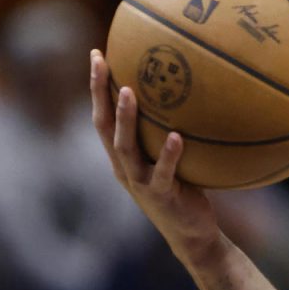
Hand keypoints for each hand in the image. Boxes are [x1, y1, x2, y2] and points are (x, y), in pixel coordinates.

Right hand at [89, 49, 219, 260]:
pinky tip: (177, 136)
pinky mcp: (161, 196)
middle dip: (98, 92)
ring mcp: (140, 182)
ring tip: (127, 91)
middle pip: (103, 125)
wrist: (192, 235)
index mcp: (122, 157)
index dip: (96, 88)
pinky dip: (169, 154)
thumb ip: (169, 135)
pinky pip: (164, 172)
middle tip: (100, 61)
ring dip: (125, 119)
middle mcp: (124, 167)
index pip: (102, 116)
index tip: (97, 54)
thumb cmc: (184, 192)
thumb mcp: (173, 161)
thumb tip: (191, 97)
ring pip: (125, 147)